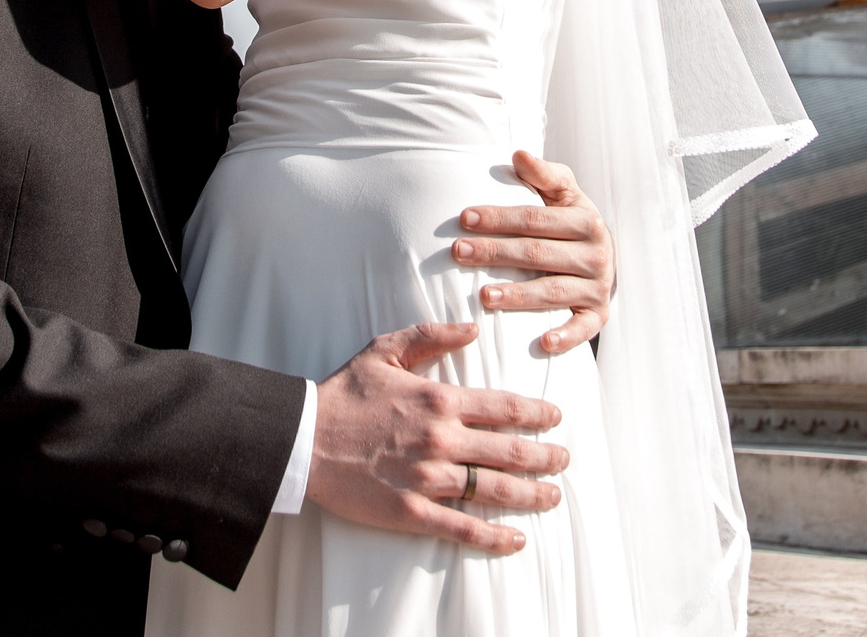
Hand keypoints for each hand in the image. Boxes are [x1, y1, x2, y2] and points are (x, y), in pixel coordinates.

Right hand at [305, 323, 566, 554]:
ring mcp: (428, 479)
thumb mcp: (384, 350)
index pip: (506, 408)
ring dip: (531, 494)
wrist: (302, 439)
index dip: (538, 414)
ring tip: (552, 496)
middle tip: (564, 459)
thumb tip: (473, 328)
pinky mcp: (412, 512)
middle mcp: (441, 440)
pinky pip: (463, 528)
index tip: (556, 417)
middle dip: (546, 456)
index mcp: (439, 399)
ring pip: (495, 490)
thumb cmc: (343, 394)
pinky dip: (494, 536)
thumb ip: (432, 335)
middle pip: (511, 451)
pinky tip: (516, 539)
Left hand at [452, 151, 614, 354]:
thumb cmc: (571, 221)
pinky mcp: (598, 315)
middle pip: (538, 254)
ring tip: (484, 296)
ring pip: (553, 292)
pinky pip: (582, 329)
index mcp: (586, 220)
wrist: (604, 258)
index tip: (464, 218)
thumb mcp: (564, 194)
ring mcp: (597, 287)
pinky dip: (565, 336)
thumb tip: (518, 154)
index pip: (536, 219)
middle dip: (496, 253)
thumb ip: (543, 175)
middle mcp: (596, 254)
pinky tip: (542, 341)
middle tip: (458, 253)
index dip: (499, 218)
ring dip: (519, 295)